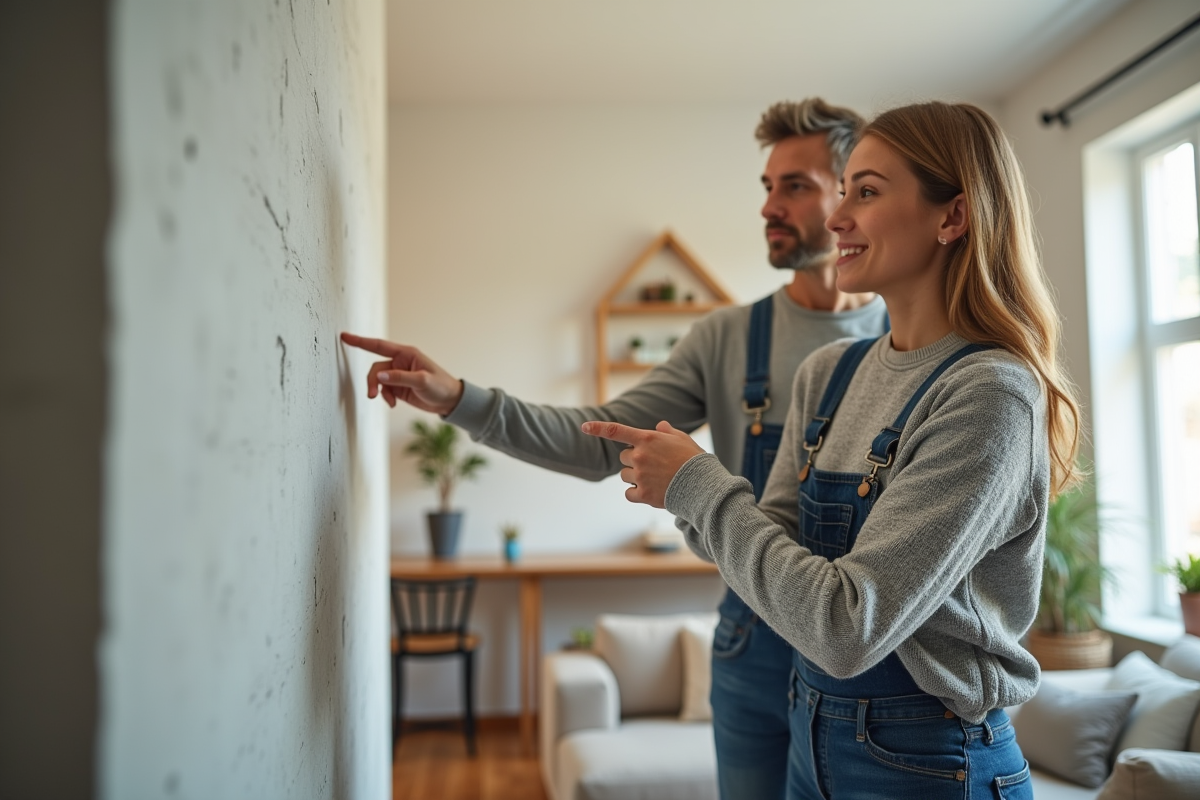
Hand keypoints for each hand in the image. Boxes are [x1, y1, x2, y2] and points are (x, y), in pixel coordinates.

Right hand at [339, 332, 464, 414]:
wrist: (450, 401)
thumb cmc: (441, 386)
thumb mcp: (422, 381)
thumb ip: (400, 378)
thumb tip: (379, 376)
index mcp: (406, 354)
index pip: (379, 345)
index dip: (360, 341)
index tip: (344, 336)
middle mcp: (400, 362)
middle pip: (376, 368)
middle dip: (373, 381)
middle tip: (372, 395)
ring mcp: (398, 375)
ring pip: (378, 380)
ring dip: (379, 391)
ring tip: (389, 402)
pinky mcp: (398, 387)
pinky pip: (384, 390)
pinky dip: (385, 398)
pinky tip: (393, 404)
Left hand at [581, 420, 703, 507]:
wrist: (702, 485)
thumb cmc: (693, 460)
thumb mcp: (682, 439)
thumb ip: (667, 432)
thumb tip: (659, 427)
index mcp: (647, 439)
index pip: (616, 431)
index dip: (598, 428)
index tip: (584, 427)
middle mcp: (640, 456)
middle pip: (623, 457)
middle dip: (634, 460)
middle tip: (652, 465)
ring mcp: (640, 475)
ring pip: (625, 475)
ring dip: (635, 477)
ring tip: (656, 479)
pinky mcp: (643, 494)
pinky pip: (628, 493)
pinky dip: (636, 493)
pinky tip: (651, 492)